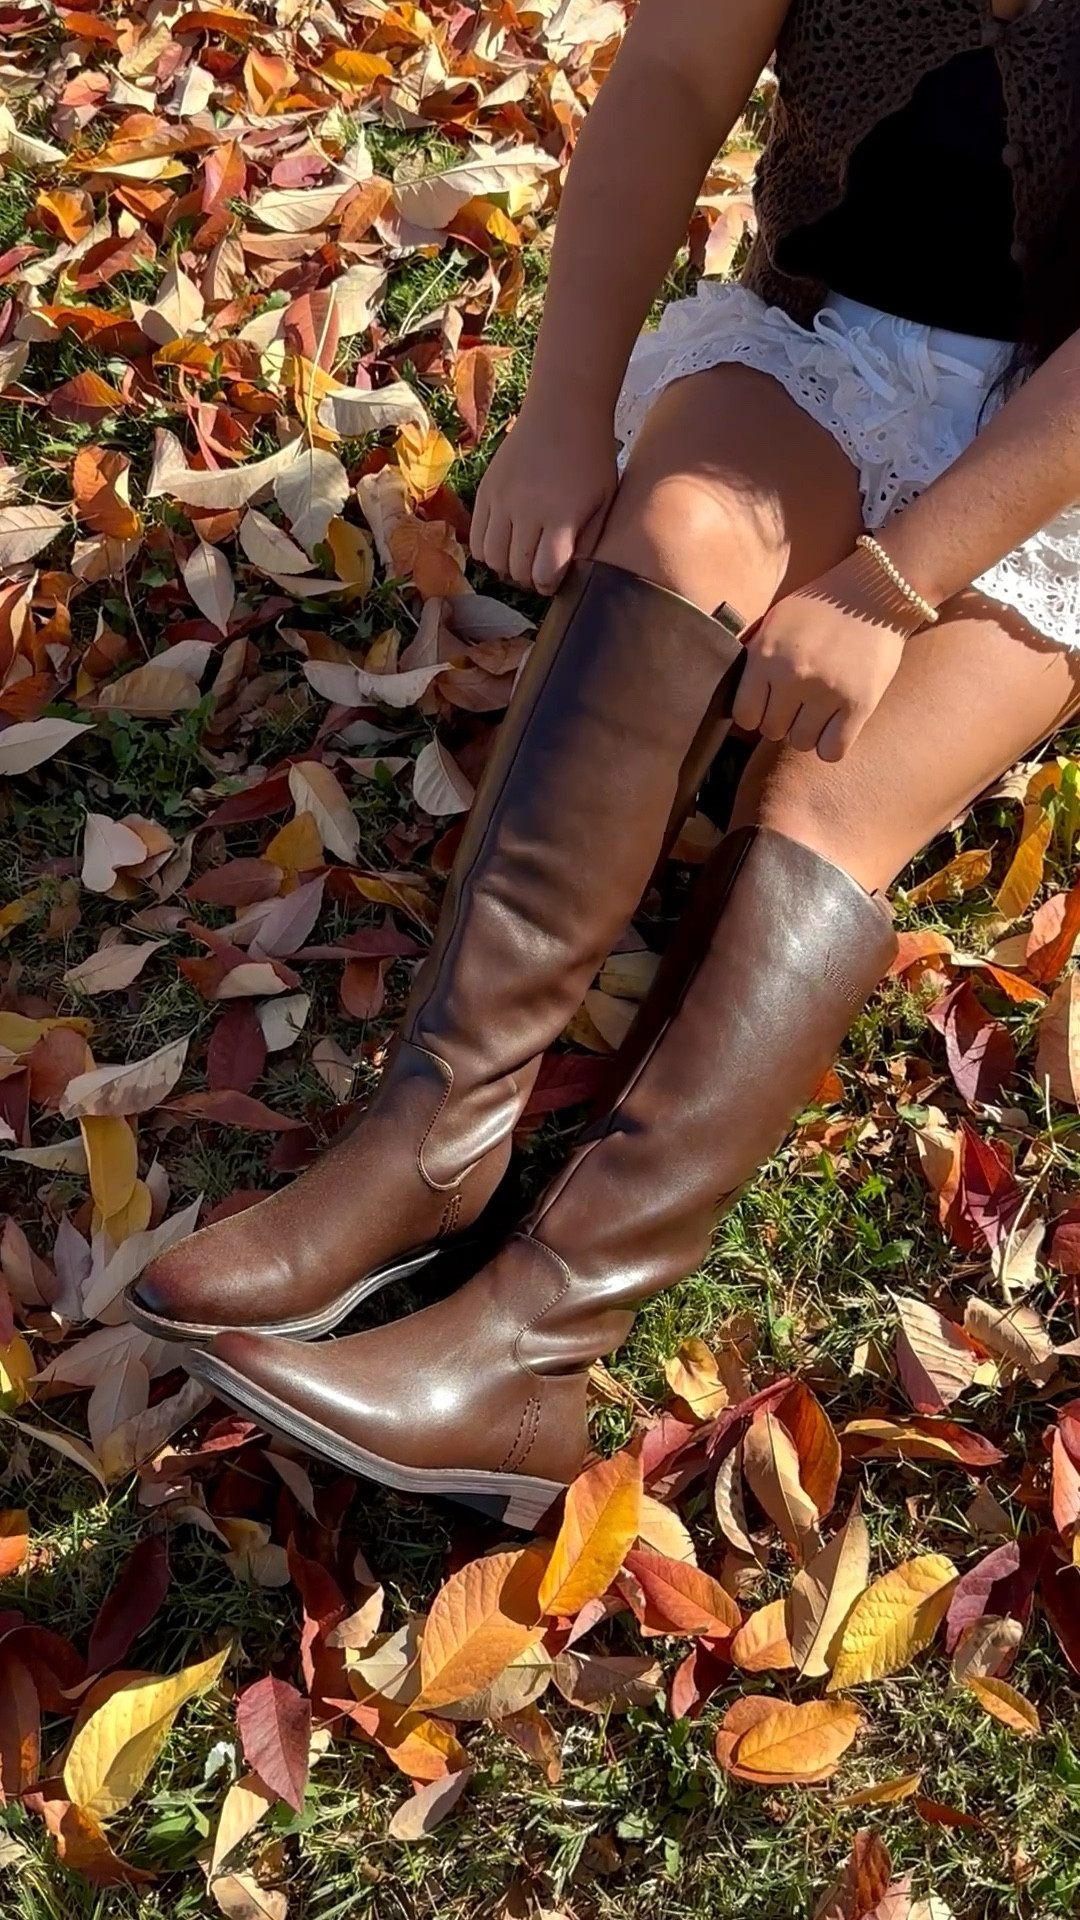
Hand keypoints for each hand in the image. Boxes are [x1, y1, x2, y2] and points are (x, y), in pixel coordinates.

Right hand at [470, 401, 618, 595]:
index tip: (556, 579)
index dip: (550, 585)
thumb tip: (572, 576)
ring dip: (505, 567)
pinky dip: (487, 550)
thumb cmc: (592, 455)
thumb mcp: (604, 500)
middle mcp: (527, 509)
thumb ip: (590, 541)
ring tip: (521, 558)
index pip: (543, 573)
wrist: (564, 407)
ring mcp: (501, 499)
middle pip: (516, 569)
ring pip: (490, 558)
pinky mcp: (485, 490)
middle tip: (540, 571)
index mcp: (561, 515)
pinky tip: (504, 543)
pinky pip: (475, 537)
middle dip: (529, 579)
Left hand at [732, 549, 924, 761]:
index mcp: (766, 654)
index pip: (744, 715)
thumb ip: (756, 657)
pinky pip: (832, 751)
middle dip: (783, 720)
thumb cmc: (822, 605)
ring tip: (819, 709)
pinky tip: (836, 725)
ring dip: (808, 731)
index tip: (769, 704)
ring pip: (801, 743)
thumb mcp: (776, 621)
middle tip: (799, 702)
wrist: (877, 589)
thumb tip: (740, 699)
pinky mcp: (859, 704)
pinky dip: (831, 745)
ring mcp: (826, 691)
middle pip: (772, 730)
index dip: (755, 713)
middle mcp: (793, 676)